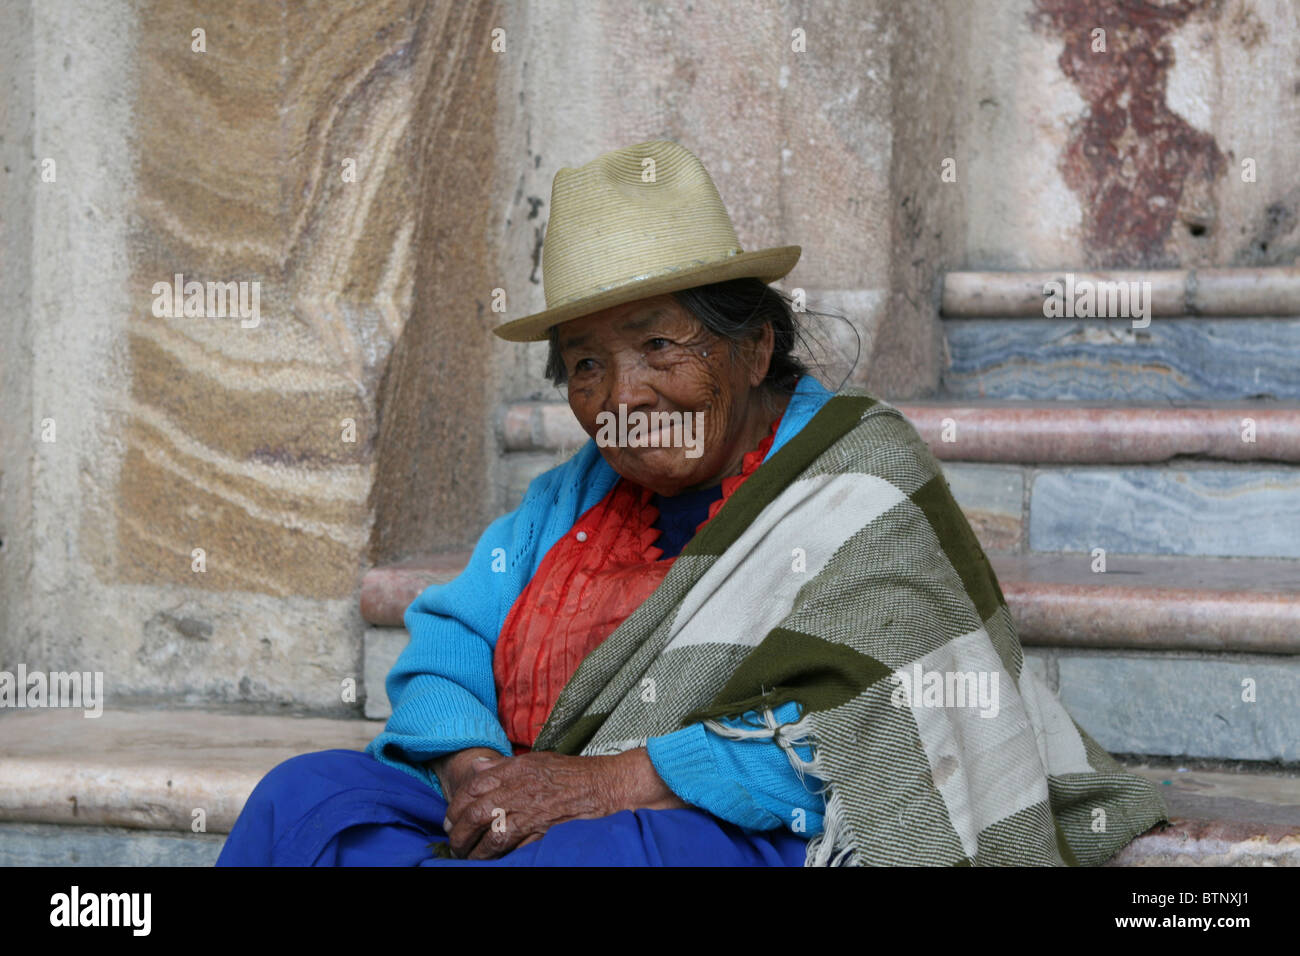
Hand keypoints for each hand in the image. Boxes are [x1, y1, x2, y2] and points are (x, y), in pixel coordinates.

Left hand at [443, 748, 687, 859]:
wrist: (606, 785)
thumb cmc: (572, 773)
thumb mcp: (536, 760)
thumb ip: (504, 766)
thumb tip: (476, 768)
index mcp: (517, 769)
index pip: (474, 785)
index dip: (457, 804)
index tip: (450, 817)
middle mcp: (522, 788)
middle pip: (477, 812)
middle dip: (459, 830)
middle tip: (453, 841)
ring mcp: (533, 811)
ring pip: (491, 834)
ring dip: (475, 850)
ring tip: (467, 857)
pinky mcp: (544, 831)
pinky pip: (514, 847)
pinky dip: (499, 857)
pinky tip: (492, 861)